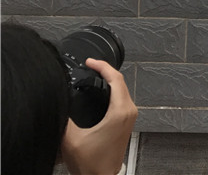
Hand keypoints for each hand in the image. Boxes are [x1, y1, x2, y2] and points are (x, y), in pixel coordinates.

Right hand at [61, 59, 137, 174]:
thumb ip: (66, 117)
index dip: (102, 66)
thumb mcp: (71, 137)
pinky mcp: (127, 121)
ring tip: (94, 73)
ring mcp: (130, 116)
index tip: (90, 61)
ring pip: (123, 89)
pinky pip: (122, 97)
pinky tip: (102, 88)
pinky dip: (113, 89)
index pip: (116, 78)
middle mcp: (129, 111)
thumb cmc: (91, 163)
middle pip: (121, 81)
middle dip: (105, 70)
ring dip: (110, 79)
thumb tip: (60, 101)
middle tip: (90, 64)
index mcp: (120, 111)